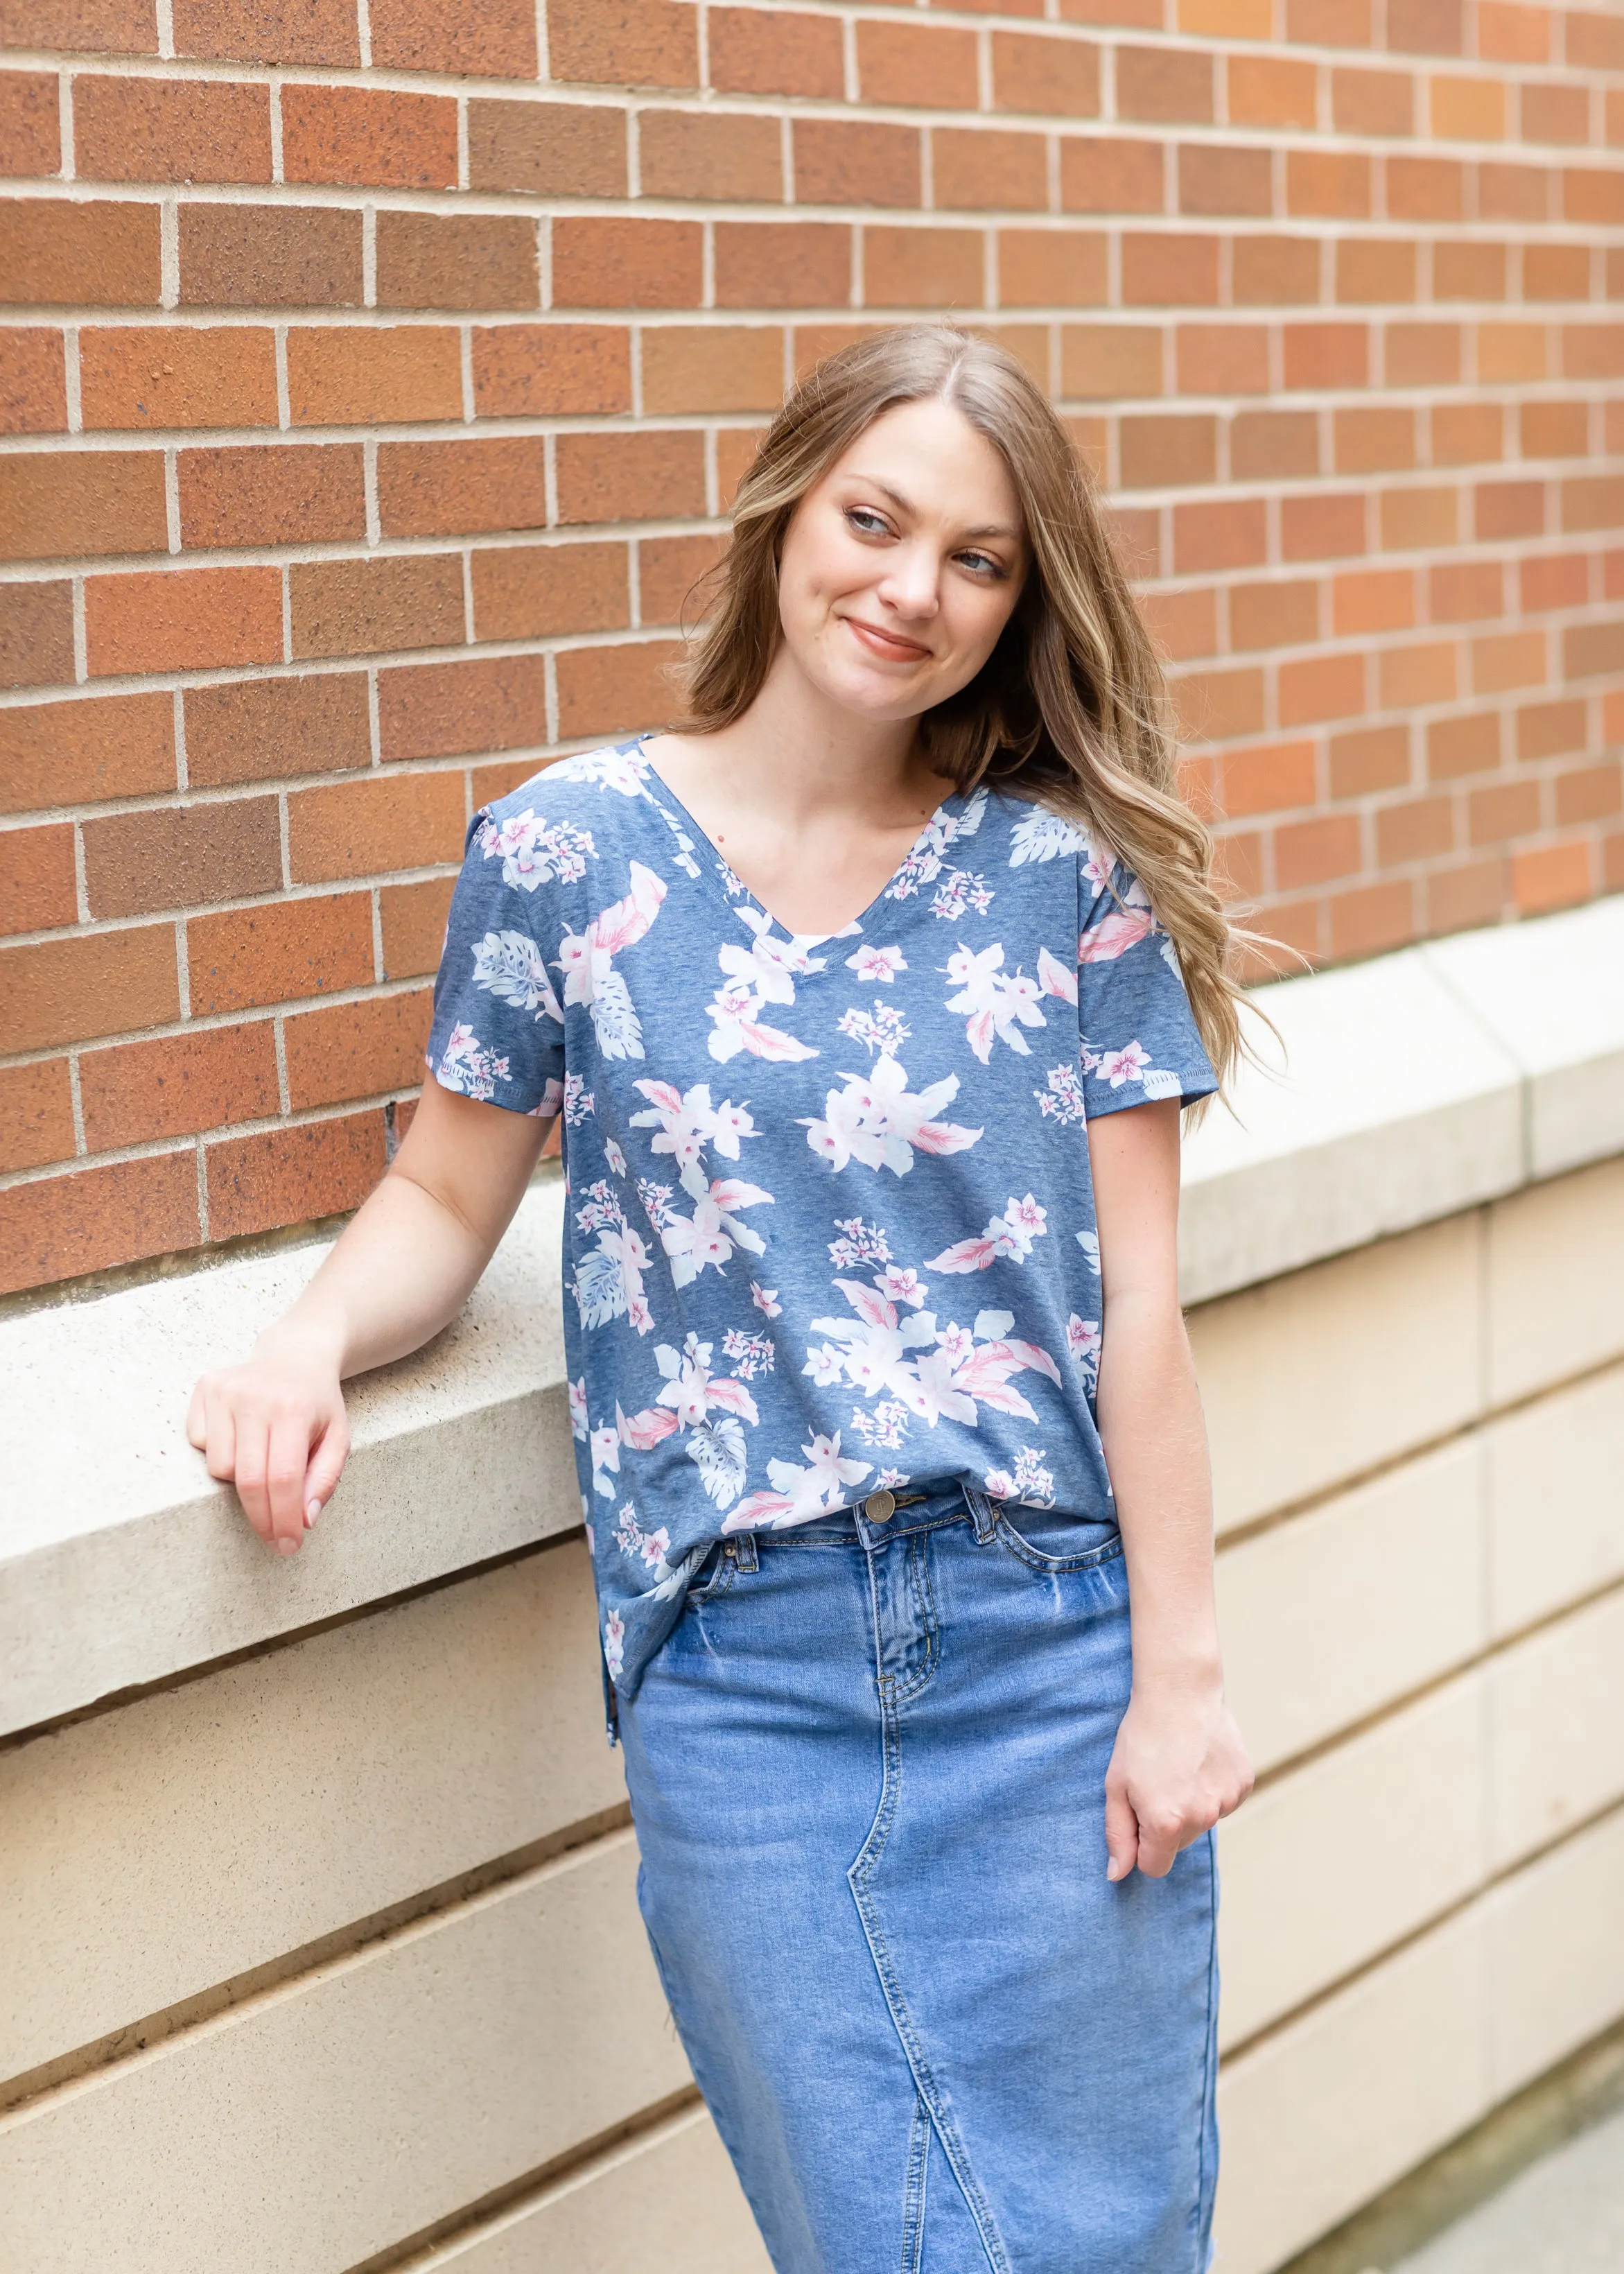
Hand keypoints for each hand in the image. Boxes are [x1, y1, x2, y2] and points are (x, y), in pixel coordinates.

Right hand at [186, 1332, 349, 1557]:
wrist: (296, 1354)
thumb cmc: (317, 1403)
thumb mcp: (338, 1438)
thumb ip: (324, 1480)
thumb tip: (304, 1520)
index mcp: (294, 1409)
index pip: (283, 1478)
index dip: (283, 1519)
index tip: (287, 1545)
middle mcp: (255, 1397)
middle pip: (249, 1480)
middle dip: (262, 1519)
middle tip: (275, 1538)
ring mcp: (225, 1391)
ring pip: (220, 1467)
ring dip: (241, 1478)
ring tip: (262, 1455)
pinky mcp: (205, 1388)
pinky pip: (201, 1445)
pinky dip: (221, 1452)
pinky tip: (242, 1433)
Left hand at [1103, 1683, 1252, 1881]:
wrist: (1180, 1692)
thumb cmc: (1141, 1737)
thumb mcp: (1116, 1785)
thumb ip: (1118, 1835)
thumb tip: (1117, 1875)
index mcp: (1166, 1823)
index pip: (1154, 1867)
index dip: (1142, 1846)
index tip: (1138, 1818)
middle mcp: (1201, 1818)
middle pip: (1179, 1844)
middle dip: (1165, 1823)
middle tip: (1157, 1782)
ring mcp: (1227, 1801)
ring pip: (1202, 1822)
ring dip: (1190, 1804)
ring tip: (1179, 1767)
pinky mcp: (1244, 1784)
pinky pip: (1223, 1801)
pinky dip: (1211, 1788)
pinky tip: (1200, 1760)